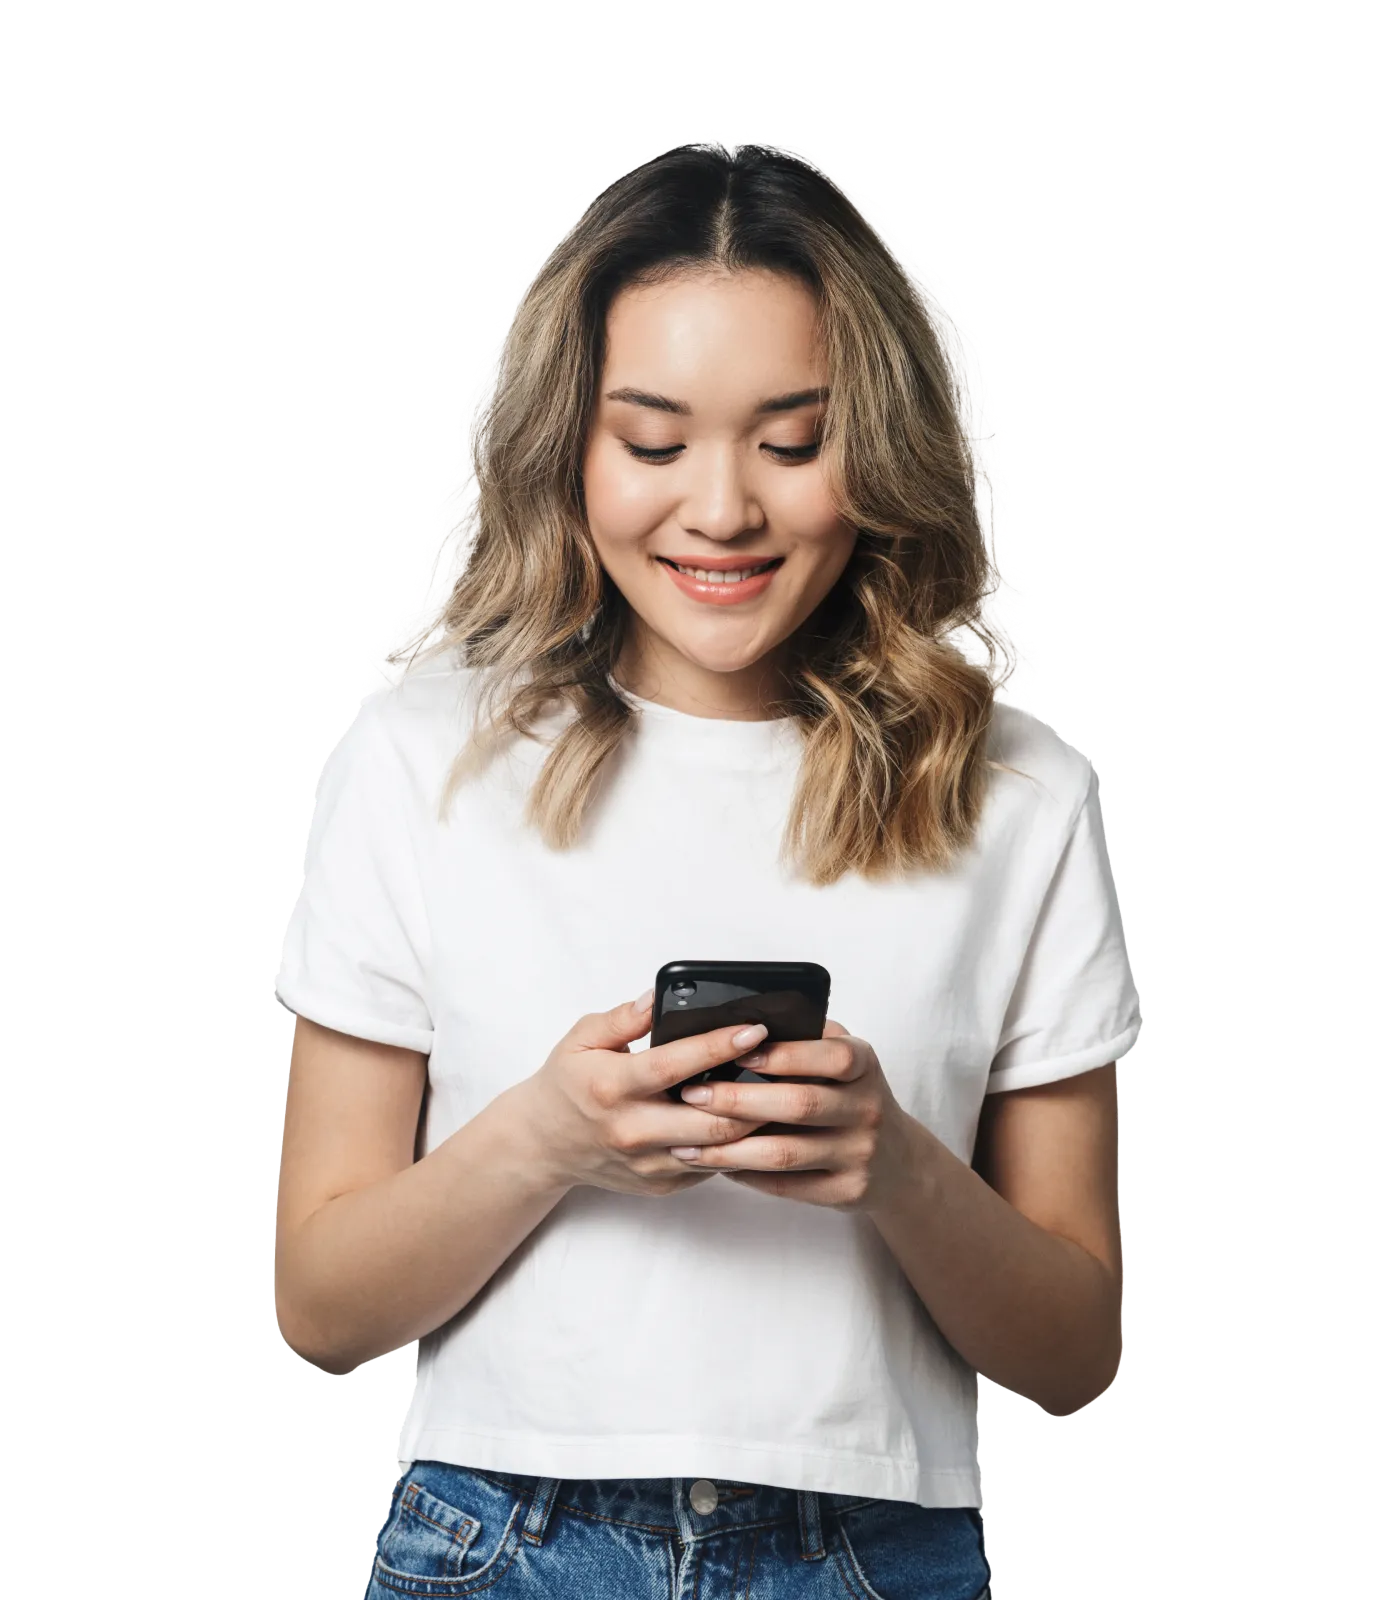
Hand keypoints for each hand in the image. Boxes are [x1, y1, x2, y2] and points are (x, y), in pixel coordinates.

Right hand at [513, 991, 771, 1197]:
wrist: (543, 1144)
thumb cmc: (567, 1085)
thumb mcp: (582, 1039)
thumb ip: (623, 1018)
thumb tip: (659, 998)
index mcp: (613, 1088)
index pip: (676, 1066)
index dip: (719, 1046)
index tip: (754, 1028)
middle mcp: (633, 1131)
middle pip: (712, 1119)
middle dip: (754, 1094)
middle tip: (781, 1065)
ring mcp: (649, 1163)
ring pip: (719, 1149)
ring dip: (754, 1122)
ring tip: (779, 1091)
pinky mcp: (661, 1184)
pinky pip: (710, 1166)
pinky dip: (734, 1143)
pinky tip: (752, 1117)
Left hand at [667, 1020, 918, 1212]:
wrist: (897, 1162)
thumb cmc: (852, 1096)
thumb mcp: (845, 1060)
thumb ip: (808, 1038)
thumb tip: (742, 1021)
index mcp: (865, 1066)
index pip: (830, 1055)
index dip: (784, 1054)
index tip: (735, 1050)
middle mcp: (867, 1108)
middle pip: (799, 1104)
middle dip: (738, 1099)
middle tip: (692, 1094)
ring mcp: (859, 1153)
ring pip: (786, 1153)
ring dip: (731, 1148)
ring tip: (689, 1141)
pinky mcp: (846, 1191)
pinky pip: (787, 1186)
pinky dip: (747, 1175)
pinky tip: (717, 1164)